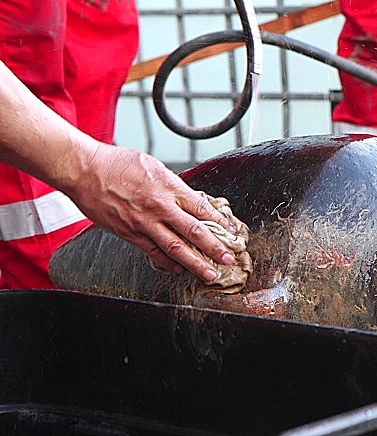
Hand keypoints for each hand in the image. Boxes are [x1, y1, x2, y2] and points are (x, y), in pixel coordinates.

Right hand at [62, 143, 235, 280]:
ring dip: (195, 263)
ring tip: (209, 273)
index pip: (202, 208)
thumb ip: (173, 185)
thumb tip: (189, 198)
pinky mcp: (128, 233)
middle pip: (194, 231)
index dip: (219, 222)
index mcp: (168, 187)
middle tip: (229, 258)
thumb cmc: (117, 163)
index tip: (231, 231)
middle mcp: (159, 206)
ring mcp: (143, 222)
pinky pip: (152, 252)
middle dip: (215, 248)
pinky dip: (167, 263)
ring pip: (175, 247)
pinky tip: (179, 269)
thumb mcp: (153, 166)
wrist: (84, 169)